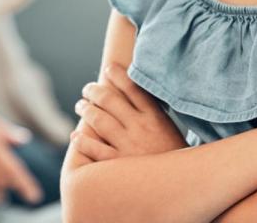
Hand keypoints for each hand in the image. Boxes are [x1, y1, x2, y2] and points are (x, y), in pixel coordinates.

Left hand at [71, 63, 185, 161]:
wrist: (181, 187)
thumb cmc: (175, 160)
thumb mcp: (170, 132)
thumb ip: (154, 114)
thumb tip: (137, 96)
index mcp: (155, 118)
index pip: (133, 88)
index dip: (118, 75)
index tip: (108, 69)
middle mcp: (141, 128)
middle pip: (111, 101)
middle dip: (94, 91)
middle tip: (87, 89)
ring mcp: (128, 147)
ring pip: (99, 120)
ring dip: (86, 110)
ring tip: (80, 105)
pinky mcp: (118, 166)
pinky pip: (94, 149)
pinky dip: (82, 141)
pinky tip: (75, 136)